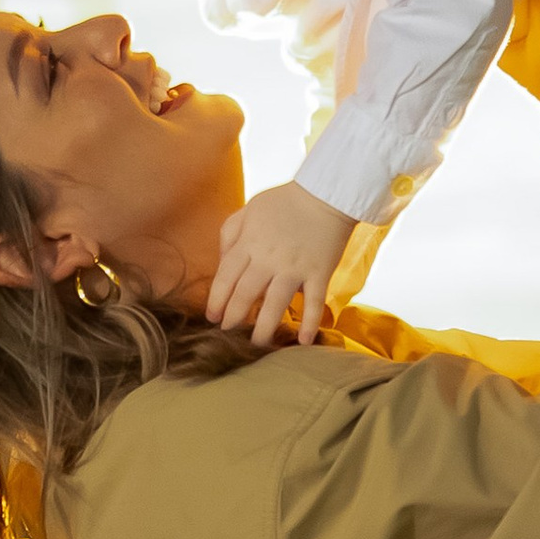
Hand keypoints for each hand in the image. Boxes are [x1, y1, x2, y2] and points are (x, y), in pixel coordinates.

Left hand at [206, 178, 353, 348]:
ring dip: (264, 328)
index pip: (226, 277)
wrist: (327, 193)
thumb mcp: (249, 209)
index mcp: (249, 243)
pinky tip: (304, 341)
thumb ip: (230, 234)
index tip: (213, 317)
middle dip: (234, 318)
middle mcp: (269, 259)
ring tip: (257, 345)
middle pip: (246, 294)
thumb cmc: (285, 201)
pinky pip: (314, 302)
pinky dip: (310, 323)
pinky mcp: (320, 273)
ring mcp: (295, 268)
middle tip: (228, 335)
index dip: (217, 300)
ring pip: (275, 305)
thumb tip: (222, 262)